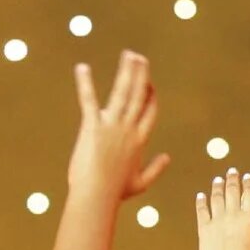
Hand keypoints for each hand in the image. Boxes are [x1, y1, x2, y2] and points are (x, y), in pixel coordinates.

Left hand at [68, 51, 170, 201]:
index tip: (150, 84)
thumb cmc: (116, 192)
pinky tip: (82, 67)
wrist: (97, 195)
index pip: (150, 112)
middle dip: (141, 75)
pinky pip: (89, 99)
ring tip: (129, 55)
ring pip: (122, 92)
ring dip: (126, 72)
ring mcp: (112, 126)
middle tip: (140, 58)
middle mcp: (129, 129)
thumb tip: (168, 157)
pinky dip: (85, 83)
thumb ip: (156, 169)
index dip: (150, 96)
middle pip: (139, 95)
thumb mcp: (140, 183)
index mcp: (140, 140)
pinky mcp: (92, 126)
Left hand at [195, 170, 249, 249]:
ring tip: (218, 179)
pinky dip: (201, 201)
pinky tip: (201, 195)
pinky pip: (201, 210)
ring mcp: (216, 221)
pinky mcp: (204, 228)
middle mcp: (232, 216)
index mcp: (248, 219)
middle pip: (232, 191)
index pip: (249, 194)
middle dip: (232, 179)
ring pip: (216, 197)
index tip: (248, 177)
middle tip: (232, 171)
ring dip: (217, 186)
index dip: (249, 183)